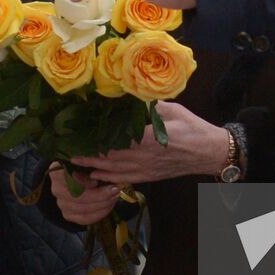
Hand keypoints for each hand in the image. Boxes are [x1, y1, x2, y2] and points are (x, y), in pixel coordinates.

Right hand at [49, 163, 120, 225]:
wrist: (75, 178)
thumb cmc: (82, 166)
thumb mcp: (86, 159)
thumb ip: (93, 160)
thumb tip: (105, 160)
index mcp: (57, 173)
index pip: (69, 180)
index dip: (84, 182)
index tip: (97, 181)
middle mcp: (56, 190)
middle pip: (78, 197)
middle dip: (99, 195)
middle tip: (115, 190)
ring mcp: (61, 204)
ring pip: (83, 209)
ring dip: (102, 204)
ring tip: (115, 197)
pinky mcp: (68, 215)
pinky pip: (84, 219)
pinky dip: (99, 214)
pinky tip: (109, 206)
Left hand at [70, 102, 229, 184]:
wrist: (209, 152)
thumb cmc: (192, 128)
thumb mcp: (171, 109)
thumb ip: (148, 106)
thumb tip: (128, 96)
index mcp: (148, 140)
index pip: (113, 145)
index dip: (92, 144)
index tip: (75, 138)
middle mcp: (143, 158)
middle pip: (108, 160)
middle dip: (85, 157)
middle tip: (65, 152)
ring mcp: (145, 170)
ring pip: (113, 172)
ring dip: (92, 168)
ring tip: (74, 163)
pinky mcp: (149, 177)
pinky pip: (123, 179)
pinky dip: (107, 177)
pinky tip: (95, 174)